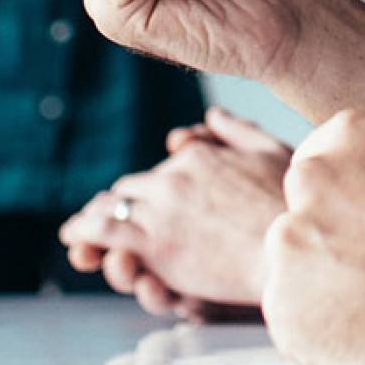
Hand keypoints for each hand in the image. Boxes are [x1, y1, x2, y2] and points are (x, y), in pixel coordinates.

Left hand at [59, 107, 290, 317]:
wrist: (291, 249)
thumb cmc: (290, 205)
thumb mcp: (272, 152)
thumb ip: (238, 131)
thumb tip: (213, 115)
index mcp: (201, 156)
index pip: (164, 166)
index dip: (154, 184)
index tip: (153, 198)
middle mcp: (175, 177)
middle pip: (132, 186)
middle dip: (122, 202)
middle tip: (109, 217)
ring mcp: (162, 210)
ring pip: (111, 206)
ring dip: (94, 216)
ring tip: (80, 228)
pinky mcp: (154, 244)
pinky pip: (103, 232)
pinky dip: (83, 232)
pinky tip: (74, 238)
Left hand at [263, 111, 364, 364]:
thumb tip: (360, 185)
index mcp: (351, 133)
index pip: (322, 163)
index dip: (351, 204)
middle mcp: (312, 178)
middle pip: (302, 212)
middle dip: (329, 240)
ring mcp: (292, 243)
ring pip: (295, 266)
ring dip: (323, 286)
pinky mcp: (283, 307)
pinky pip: (293, 317)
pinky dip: (321, 330)